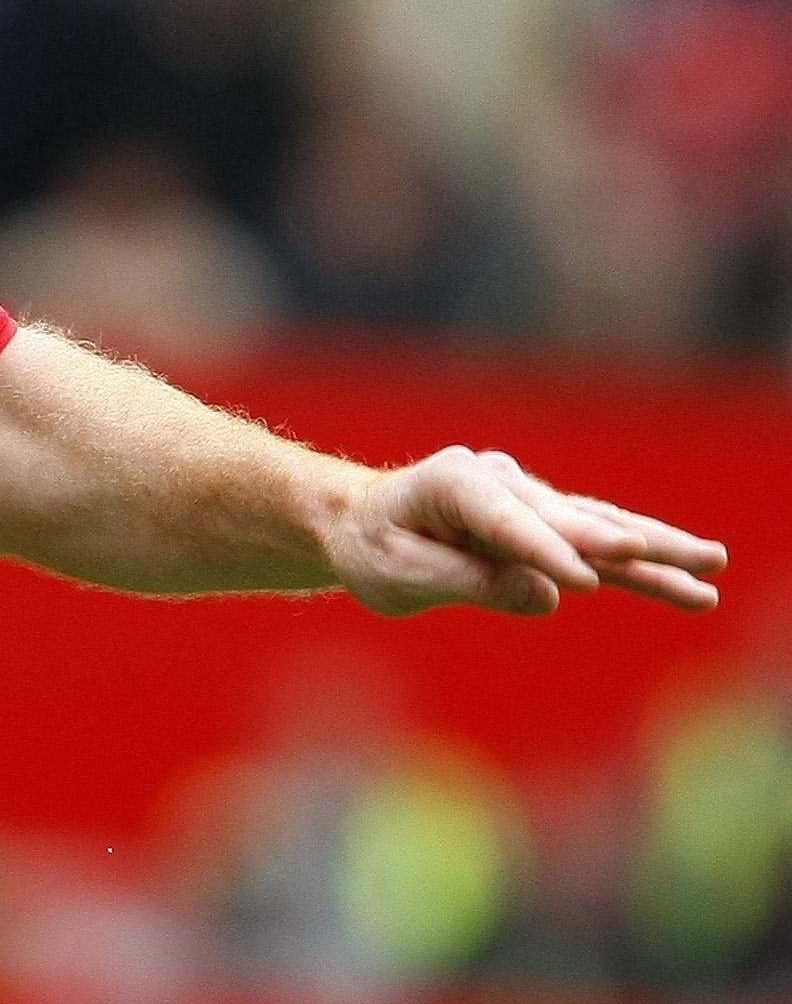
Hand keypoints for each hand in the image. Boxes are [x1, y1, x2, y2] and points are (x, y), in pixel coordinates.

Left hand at [330, 446, 726, 616]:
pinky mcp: (544, 525)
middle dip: (632, 544)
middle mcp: (498, 481)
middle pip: (572, 520)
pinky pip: (597, 547)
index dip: (546, 554)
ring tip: (714, 565)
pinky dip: (642, 563)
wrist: (362, 526)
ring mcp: (527, 499)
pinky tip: (692, 579)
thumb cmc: (375, 549)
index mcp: (452, 482)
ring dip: (658, 550)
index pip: (507, 524)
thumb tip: (550, 595)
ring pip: (599, 529)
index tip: (585, 582)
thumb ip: (468, 583)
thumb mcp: (399, 575)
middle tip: (695, 560)